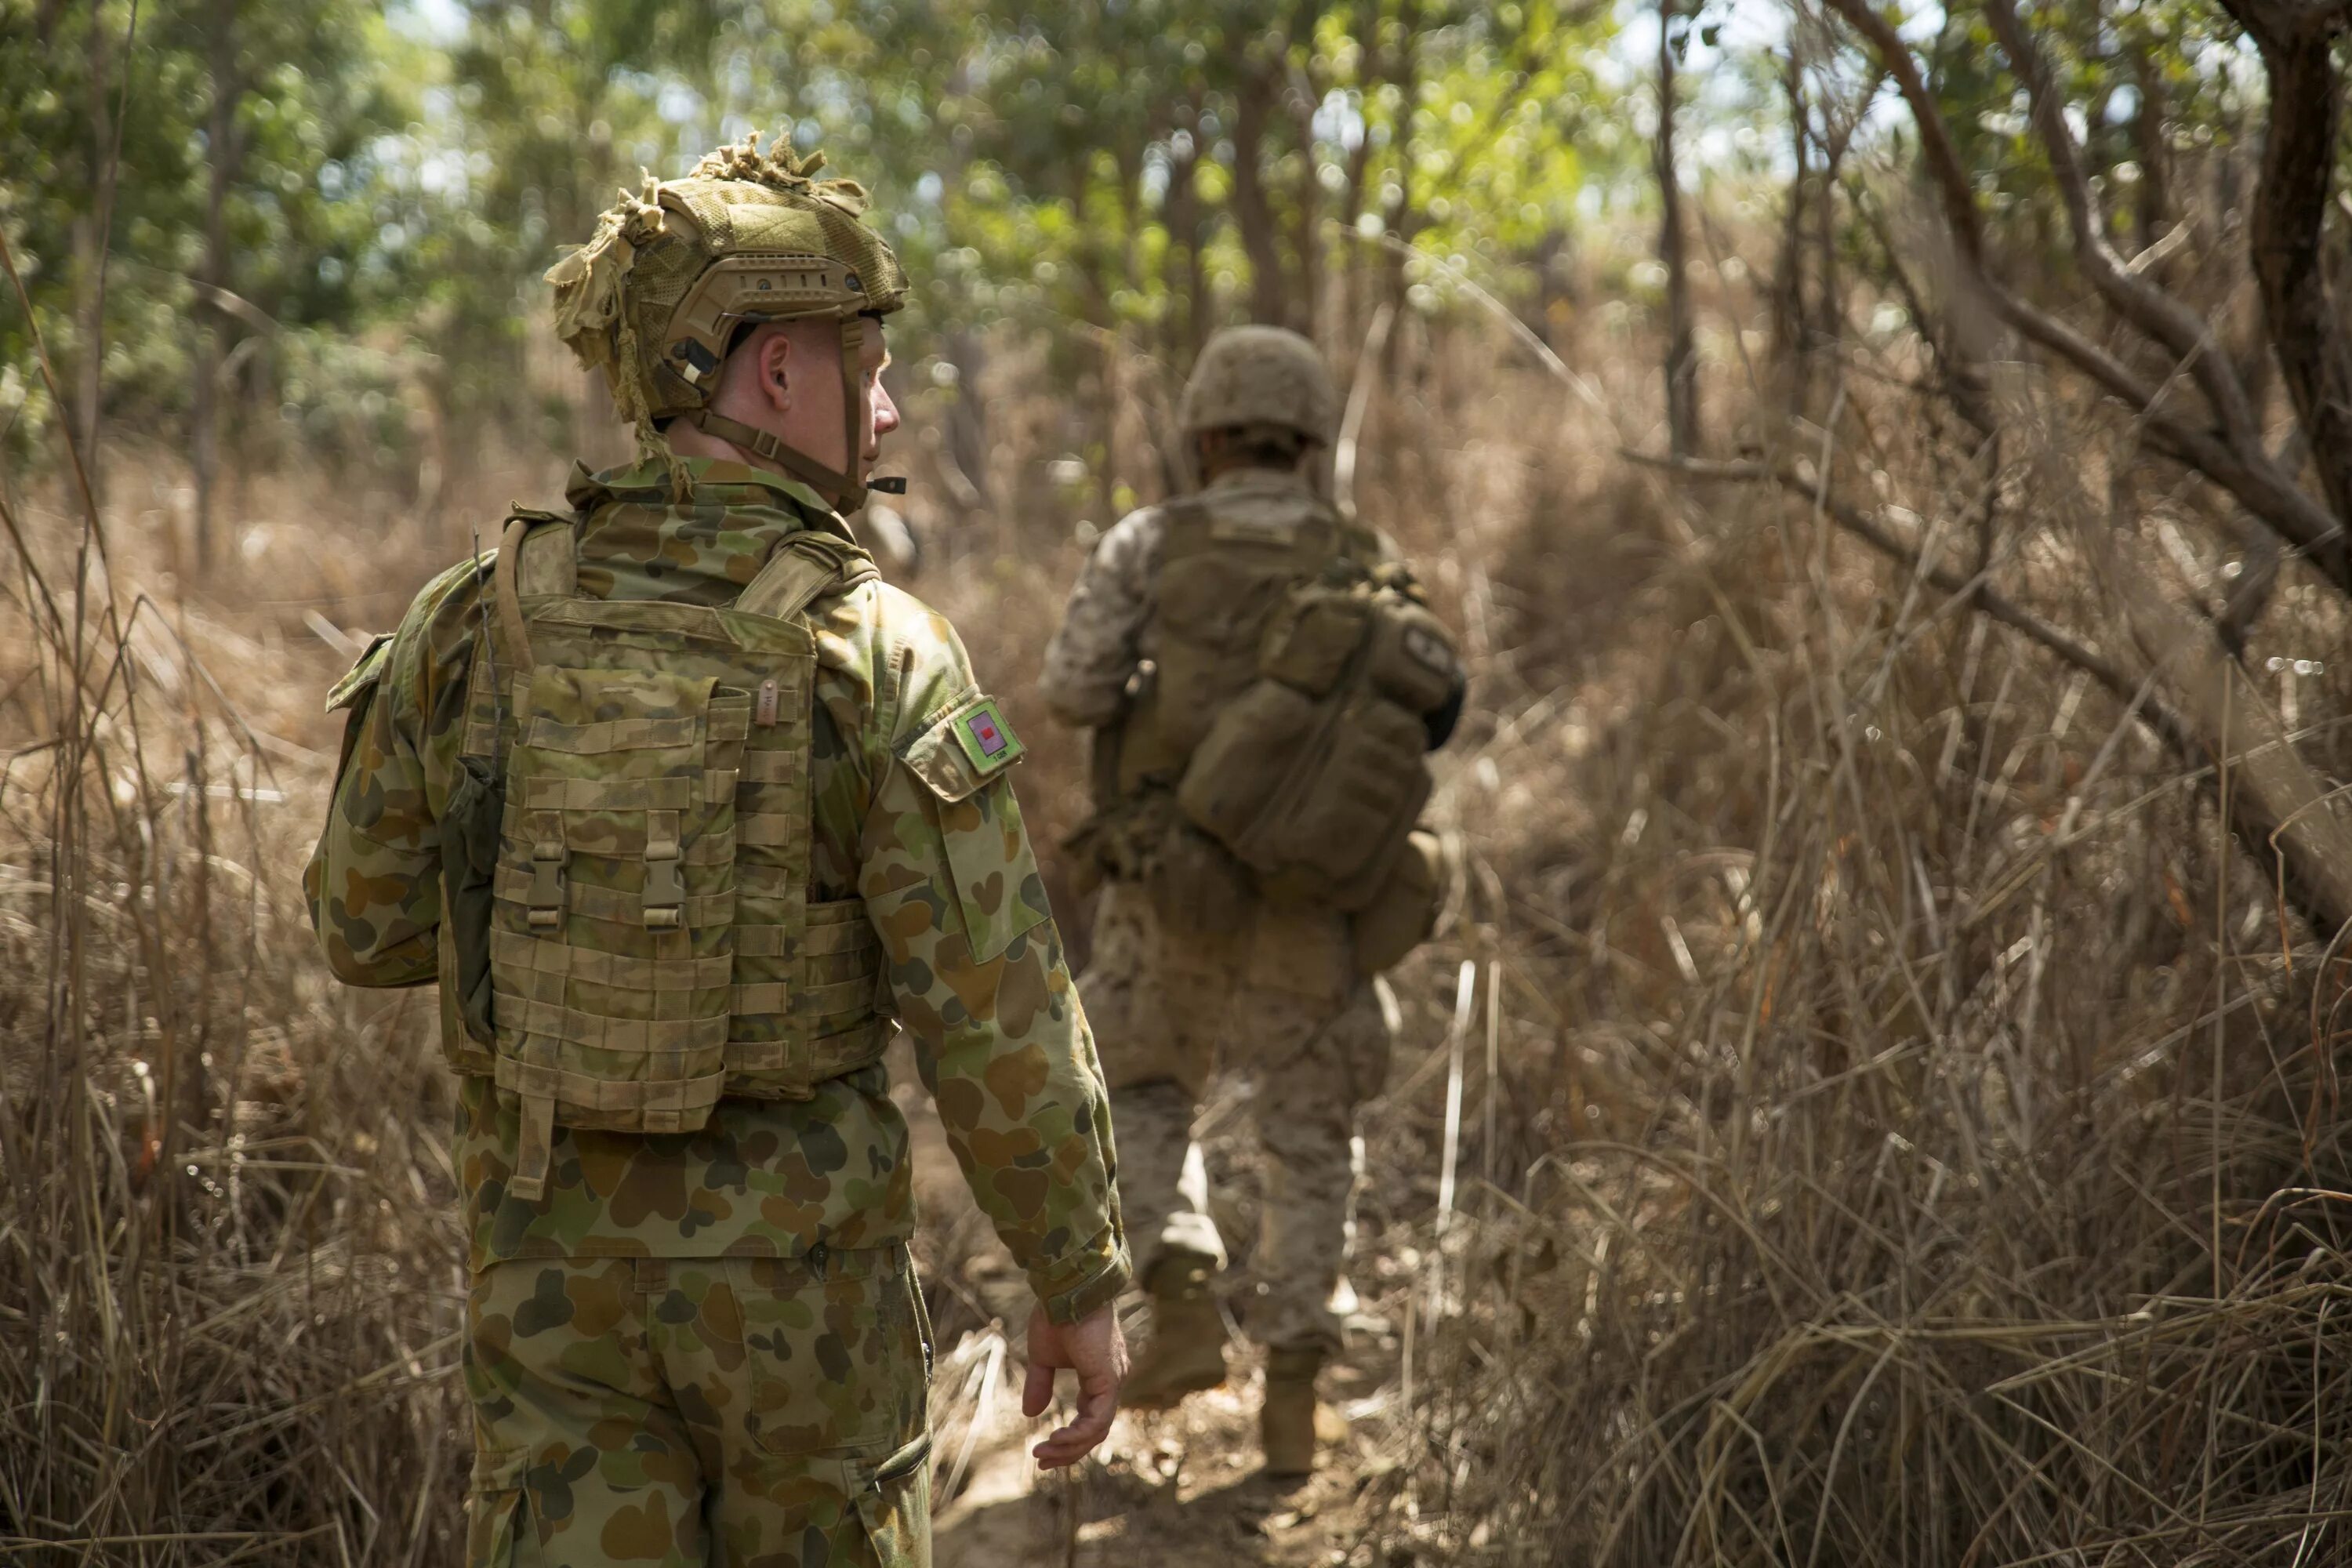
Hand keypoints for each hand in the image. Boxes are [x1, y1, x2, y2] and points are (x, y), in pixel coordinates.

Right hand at [1023, 1302, 1127, 1470]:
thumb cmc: (1055, 1314)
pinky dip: (1077, 1434)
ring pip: (1097, 1430)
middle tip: (1042, 1461)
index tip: (1043, 1449)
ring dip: (1069, 1447)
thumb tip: (1031, 1415)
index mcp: (1100, 1375)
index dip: (1068, 1438)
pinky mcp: (1109, 1380)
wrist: (1064, 1288)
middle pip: (1095, 1430)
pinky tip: (1056, 1439)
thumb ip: (1040, 1384)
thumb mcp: (1042, 1356)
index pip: (1090, 1418)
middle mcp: (1112, 1380)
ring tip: (1042, 1453)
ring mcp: (1114, 1381)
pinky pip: (1097, 1419)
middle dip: (1068, 1450)